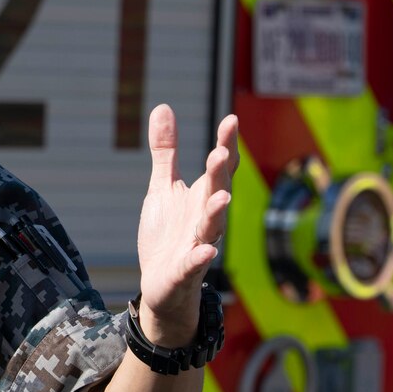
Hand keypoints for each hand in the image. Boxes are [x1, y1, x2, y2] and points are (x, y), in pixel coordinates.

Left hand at [133, 105, 237, 347]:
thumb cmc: (167, 234)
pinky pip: (195, 264)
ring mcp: (197, 244)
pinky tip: (206, 250)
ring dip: (217, 213)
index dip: (226, 145)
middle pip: (217, 193)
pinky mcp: (185, 270)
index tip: (231, 120)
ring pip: (211, 228)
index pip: (219, 169)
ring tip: (222, 197)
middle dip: (220, 175)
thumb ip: (165, 151)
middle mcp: (205, 219)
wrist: (161, 284)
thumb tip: (163, 107)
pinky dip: (200, 257)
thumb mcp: (161, 188)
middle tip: (221, 153)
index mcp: (201, 197)